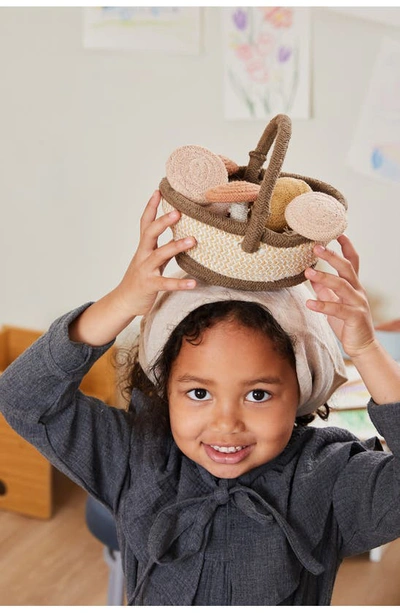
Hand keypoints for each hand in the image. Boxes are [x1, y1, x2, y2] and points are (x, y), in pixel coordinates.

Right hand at [68, 190, 196, 345]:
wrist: (124, 301)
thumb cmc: (141, 278)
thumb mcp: (151, 259)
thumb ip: (164, 247)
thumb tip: (183, 235)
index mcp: (143, 247)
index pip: (145, 223)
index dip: (151, 207)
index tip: (159, 191)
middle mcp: (143, 255)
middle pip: (150, 233)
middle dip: (163, 221)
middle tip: (178, 211)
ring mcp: (145, 270)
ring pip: (159, 255)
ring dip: (176, 246)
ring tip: (193, 240)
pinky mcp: (150, 286)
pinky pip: (166, 284)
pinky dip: (180, 283)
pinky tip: (193, 283)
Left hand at [304, 235, 375, 358]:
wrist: (361, 345)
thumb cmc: (346, 323)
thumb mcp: (332, 302)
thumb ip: (323, 289)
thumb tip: (310, 274)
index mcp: (353, 285)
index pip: (352, 261)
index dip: (347, 247)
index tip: (338, 233)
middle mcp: (357, 291)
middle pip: (347, 268)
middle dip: (332, 256)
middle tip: (316, 247)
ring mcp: (358, 303)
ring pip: (342, 285)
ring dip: (324, 277)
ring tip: (307, 271)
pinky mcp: (355, 317)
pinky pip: (337, 309)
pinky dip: (322, 305)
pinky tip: (309, 303)